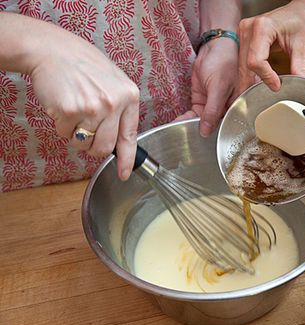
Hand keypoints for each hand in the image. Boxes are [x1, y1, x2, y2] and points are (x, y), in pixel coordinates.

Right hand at [28, 24, 139, 180]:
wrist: (54, 50)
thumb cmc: (85, 66)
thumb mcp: (114, 83)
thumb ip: (121, 110)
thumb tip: (120, 141)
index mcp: (129, 96)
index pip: (130, 136)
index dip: (127, 159)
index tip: (125, 173)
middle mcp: (113, 103)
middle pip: (104, 147)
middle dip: (93, 147)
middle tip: (86, 132)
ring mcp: (92, 108)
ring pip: (83, 144)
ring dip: (76, 135)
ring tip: (75, 111)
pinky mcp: (70, 111)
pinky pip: (65, 134)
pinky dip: (61, 125)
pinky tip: (63, 105)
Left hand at [176, 38, 238, 136]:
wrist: (214, 45)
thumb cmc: (225, 61)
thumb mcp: (219, 88)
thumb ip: (212, 110)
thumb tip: (206, 131)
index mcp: (238, 107)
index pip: (228, 126)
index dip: (217, 136)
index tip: (203, 143)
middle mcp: (227, 108)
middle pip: (215, 125)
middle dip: (202, 132)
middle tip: (187, 140)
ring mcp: (214, 104)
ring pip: (203, 121)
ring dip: (191, 125)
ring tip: (178, 132)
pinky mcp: (203, 99)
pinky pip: (195, 113)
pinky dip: (186, 117)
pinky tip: (178, 122)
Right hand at [238, 0, 304, 92]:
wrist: (302, 10)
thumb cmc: (303, 20)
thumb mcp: (303, 46)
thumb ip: (300, 68)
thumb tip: (303, 87)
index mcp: (262, 27)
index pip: (256, 61)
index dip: (266, 77)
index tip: (277, 86)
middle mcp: (249, 28)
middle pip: (246, 65)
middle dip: (254, 84)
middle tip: (266, 96)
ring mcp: (244, 33)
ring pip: (242, 66)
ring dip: (250, 81)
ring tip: (261, 93)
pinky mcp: (245, 39)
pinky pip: (244, 62)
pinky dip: (250, 75)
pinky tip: (257, 84)